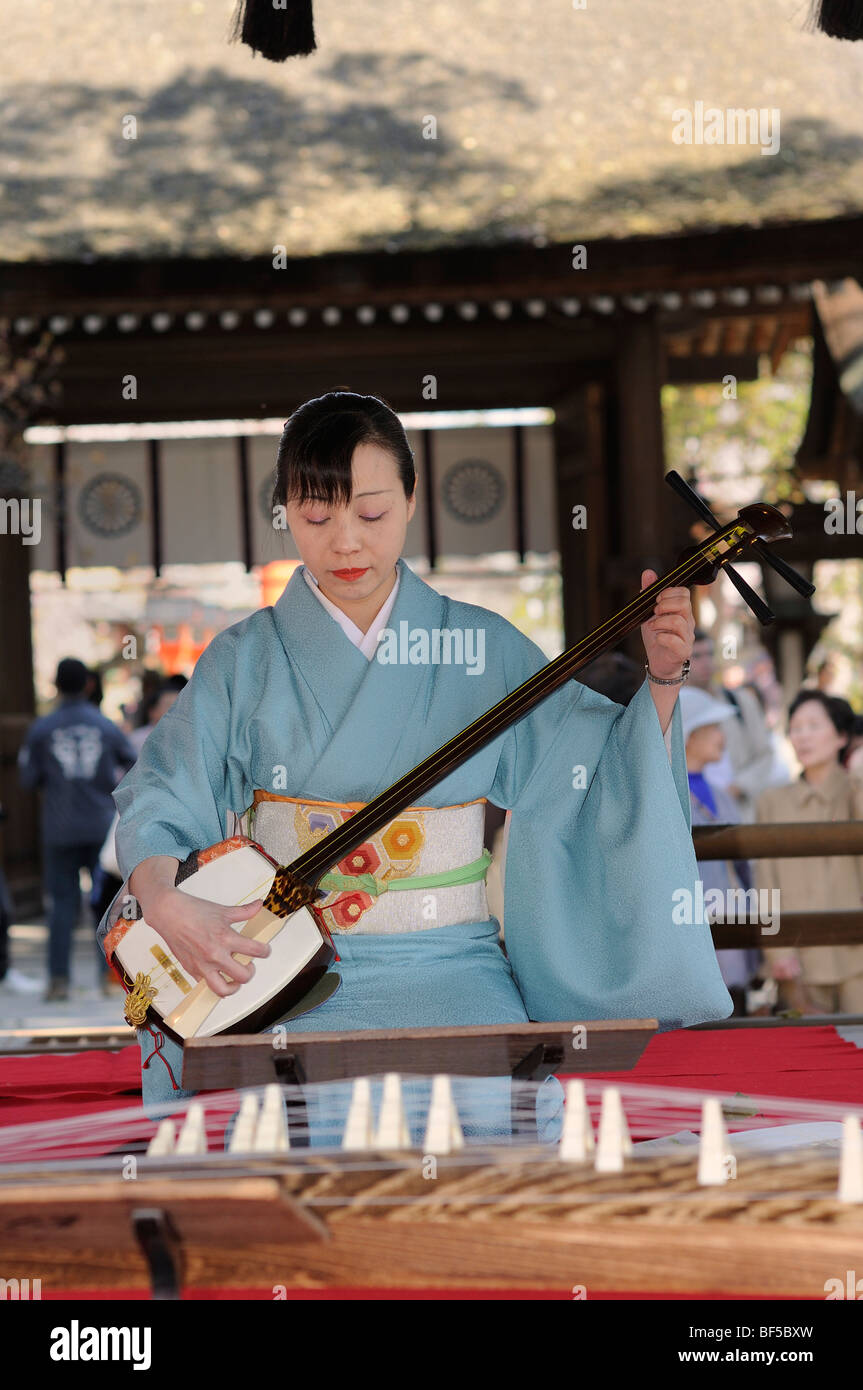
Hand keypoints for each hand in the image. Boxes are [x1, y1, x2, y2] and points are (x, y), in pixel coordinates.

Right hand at [145, 887, 269, 997]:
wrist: (168, 914)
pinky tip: (218, 974)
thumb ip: (244, 911)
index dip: (265, 951)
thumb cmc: (193, 911)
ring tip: (235, 977)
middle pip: (243, 976)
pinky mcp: (191, 970)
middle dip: (251, 971)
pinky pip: (206, 985)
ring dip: (233, 986)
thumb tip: (259, 905)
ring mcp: (202, 965)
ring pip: (223, 990)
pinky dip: (215, 983)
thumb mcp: (223, 910)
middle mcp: (215, 955)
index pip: (255, 951)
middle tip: (249, 964)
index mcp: (225, 938)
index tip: (265, 950)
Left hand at [640, 570, 694, 679]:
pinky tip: (657, 638)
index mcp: (682, 611)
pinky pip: (676, 641)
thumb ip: (650, 593)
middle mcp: (688, 622)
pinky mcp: (683, 651)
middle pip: (684, 604)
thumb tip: (648, 572)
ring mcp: (687, 637)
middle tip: (655, 612)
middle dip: (665, 604)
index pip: (684, 593)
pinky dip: (662, 637)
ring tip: (653, 626)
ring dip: (660, 621)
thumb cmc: (657, 637)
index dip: (669, 593)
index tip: (656, 600)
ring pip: (678, 621)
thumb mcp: (650, 613)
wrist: (659, 663)